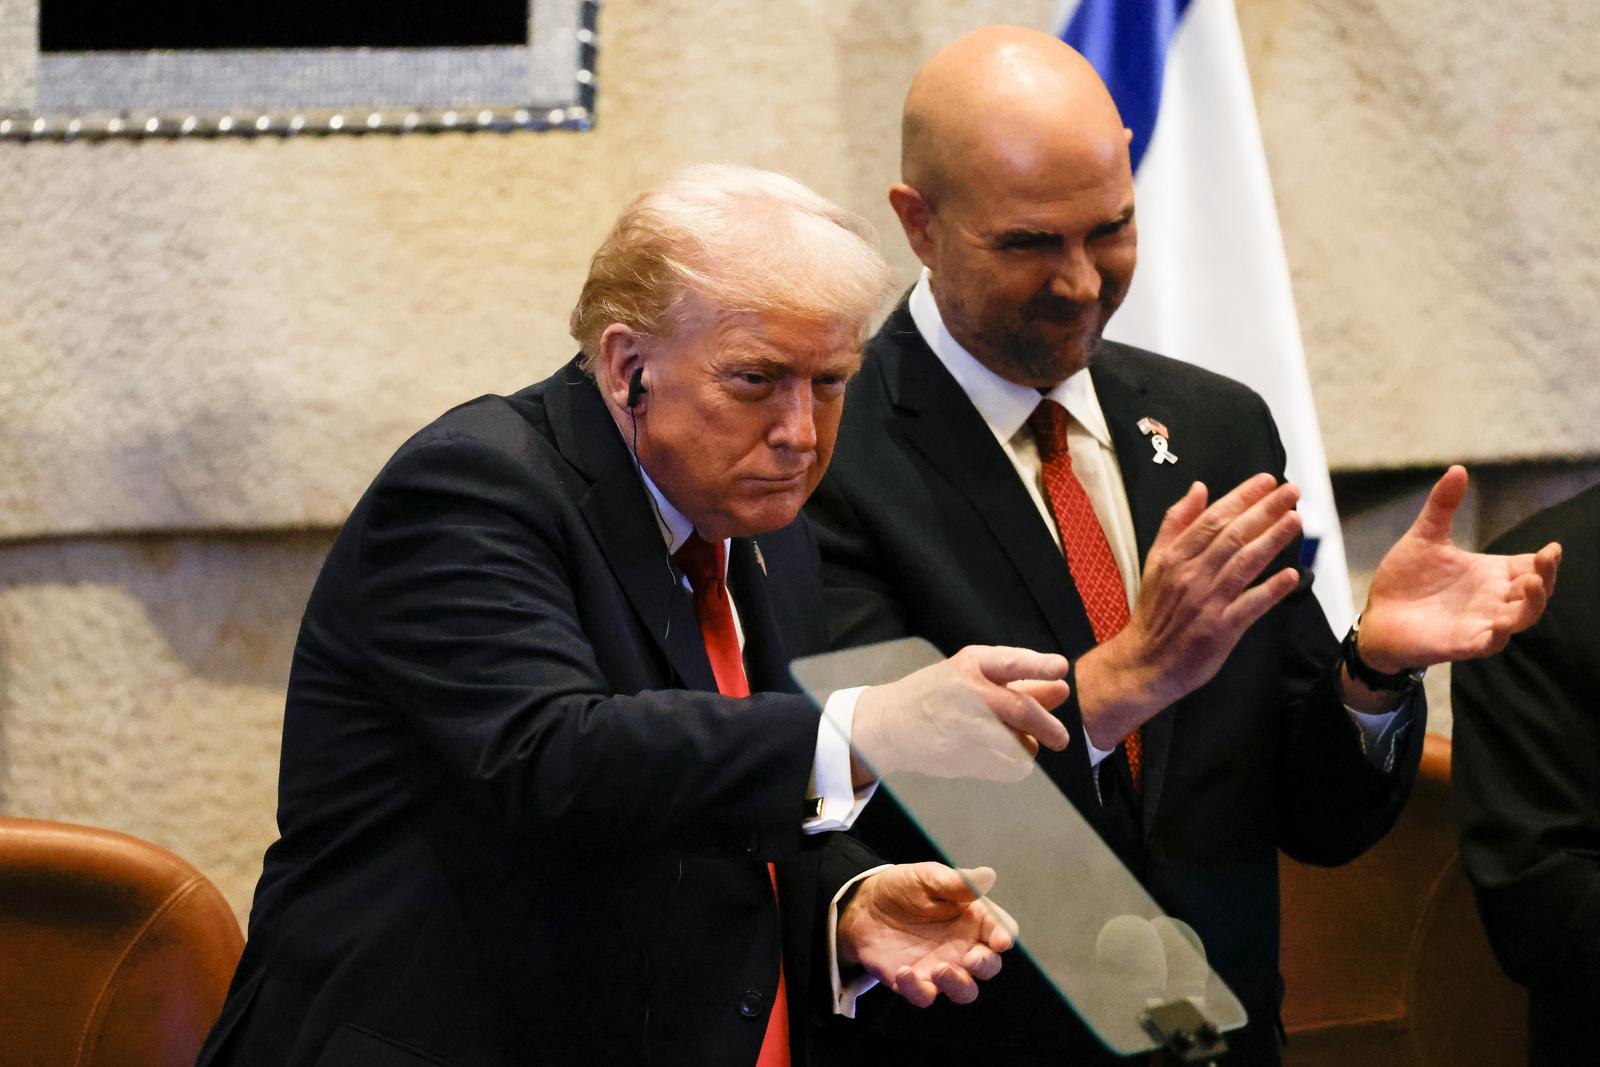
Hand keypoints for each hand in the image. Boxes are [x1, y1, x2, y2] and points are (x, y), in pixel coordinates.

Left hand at [838, 862, 1016, 1006]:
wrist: (864, 906)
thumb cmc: (904, 888)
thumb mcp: (927, 877)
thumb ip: (956, 881)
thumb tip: (988, 876)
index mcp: (973, 919)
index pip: (1001, 931)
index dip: (1004, 936)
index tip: (999, 940)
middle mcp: (963, 946)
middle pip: (989, 966)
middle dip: (985, 965)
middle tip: (971, 958)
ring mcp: (942, 967)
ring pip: (964, 991)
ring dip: (958, 985)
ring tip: (940, 969)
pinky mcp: (917, 982)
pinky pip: (926, 996)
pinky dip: (918, 990)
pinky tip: (904, 972)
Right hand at [851, 646, 1069, 781]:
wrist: (891, 726)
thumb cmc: (937, 695)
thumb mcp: (971, 676)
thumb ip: (1018, 683)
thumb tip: (1061, 690)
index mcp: (970, 665)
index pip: (1009, 663)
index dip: (1037, 665)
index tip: (1060, 668)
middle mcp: (968, 693)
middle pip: (1021, 710)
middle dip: (1048, 726)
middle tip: (1061, 738)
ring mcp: (965, 728)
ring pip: (1020, 743)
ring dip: (1027, 745)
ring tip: (1013, 740)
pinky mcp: (965, 758)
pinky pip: (1011, 767)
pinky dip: (1014, 765)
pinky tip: (999, 756)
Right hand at [1076, 473, 1303, 747]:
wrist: (1145, 661)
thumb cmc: (1155, 610)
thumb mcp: (1156, 560)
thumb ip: (1176, 523)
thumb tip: (1198, 488)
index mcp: (1175, 557)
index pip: (1212, 519)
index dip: (1241, 497)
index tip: (1267, 480)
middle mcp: (1191, 575)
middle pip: (1232, 536)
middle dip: (1264, 511)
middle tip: (1292, 492)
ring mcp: (1206, 602)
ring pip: (1243, 564)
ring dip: (1272, 540)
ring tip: (1296, 520)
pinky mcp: (1220, 630)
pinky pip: (1250, 606)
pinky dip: (1270, 590)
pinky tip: (1292, 575)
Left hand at [1357, 465, 1560, 674]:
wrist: (1378, 615)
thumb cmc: (1406, 579)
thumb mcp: (1425, 537)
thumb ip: (1442, 506)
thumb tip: (1458, 468)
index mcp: (1491, 573)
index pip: (1530, 566)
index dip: (1545, 560)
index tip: (1551, 548)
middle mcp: (1493, 599)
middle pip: (1535, 592)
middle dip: (1545, 578)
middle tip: (1544, 560)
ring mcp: (1480, 623)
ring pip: (1520, 619)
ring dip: (1530, 605)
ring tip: (1530, 584)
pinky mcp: (1462, 644)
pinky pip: (1489, 644)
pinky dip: (1497, 636)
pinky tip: (1498, 625)